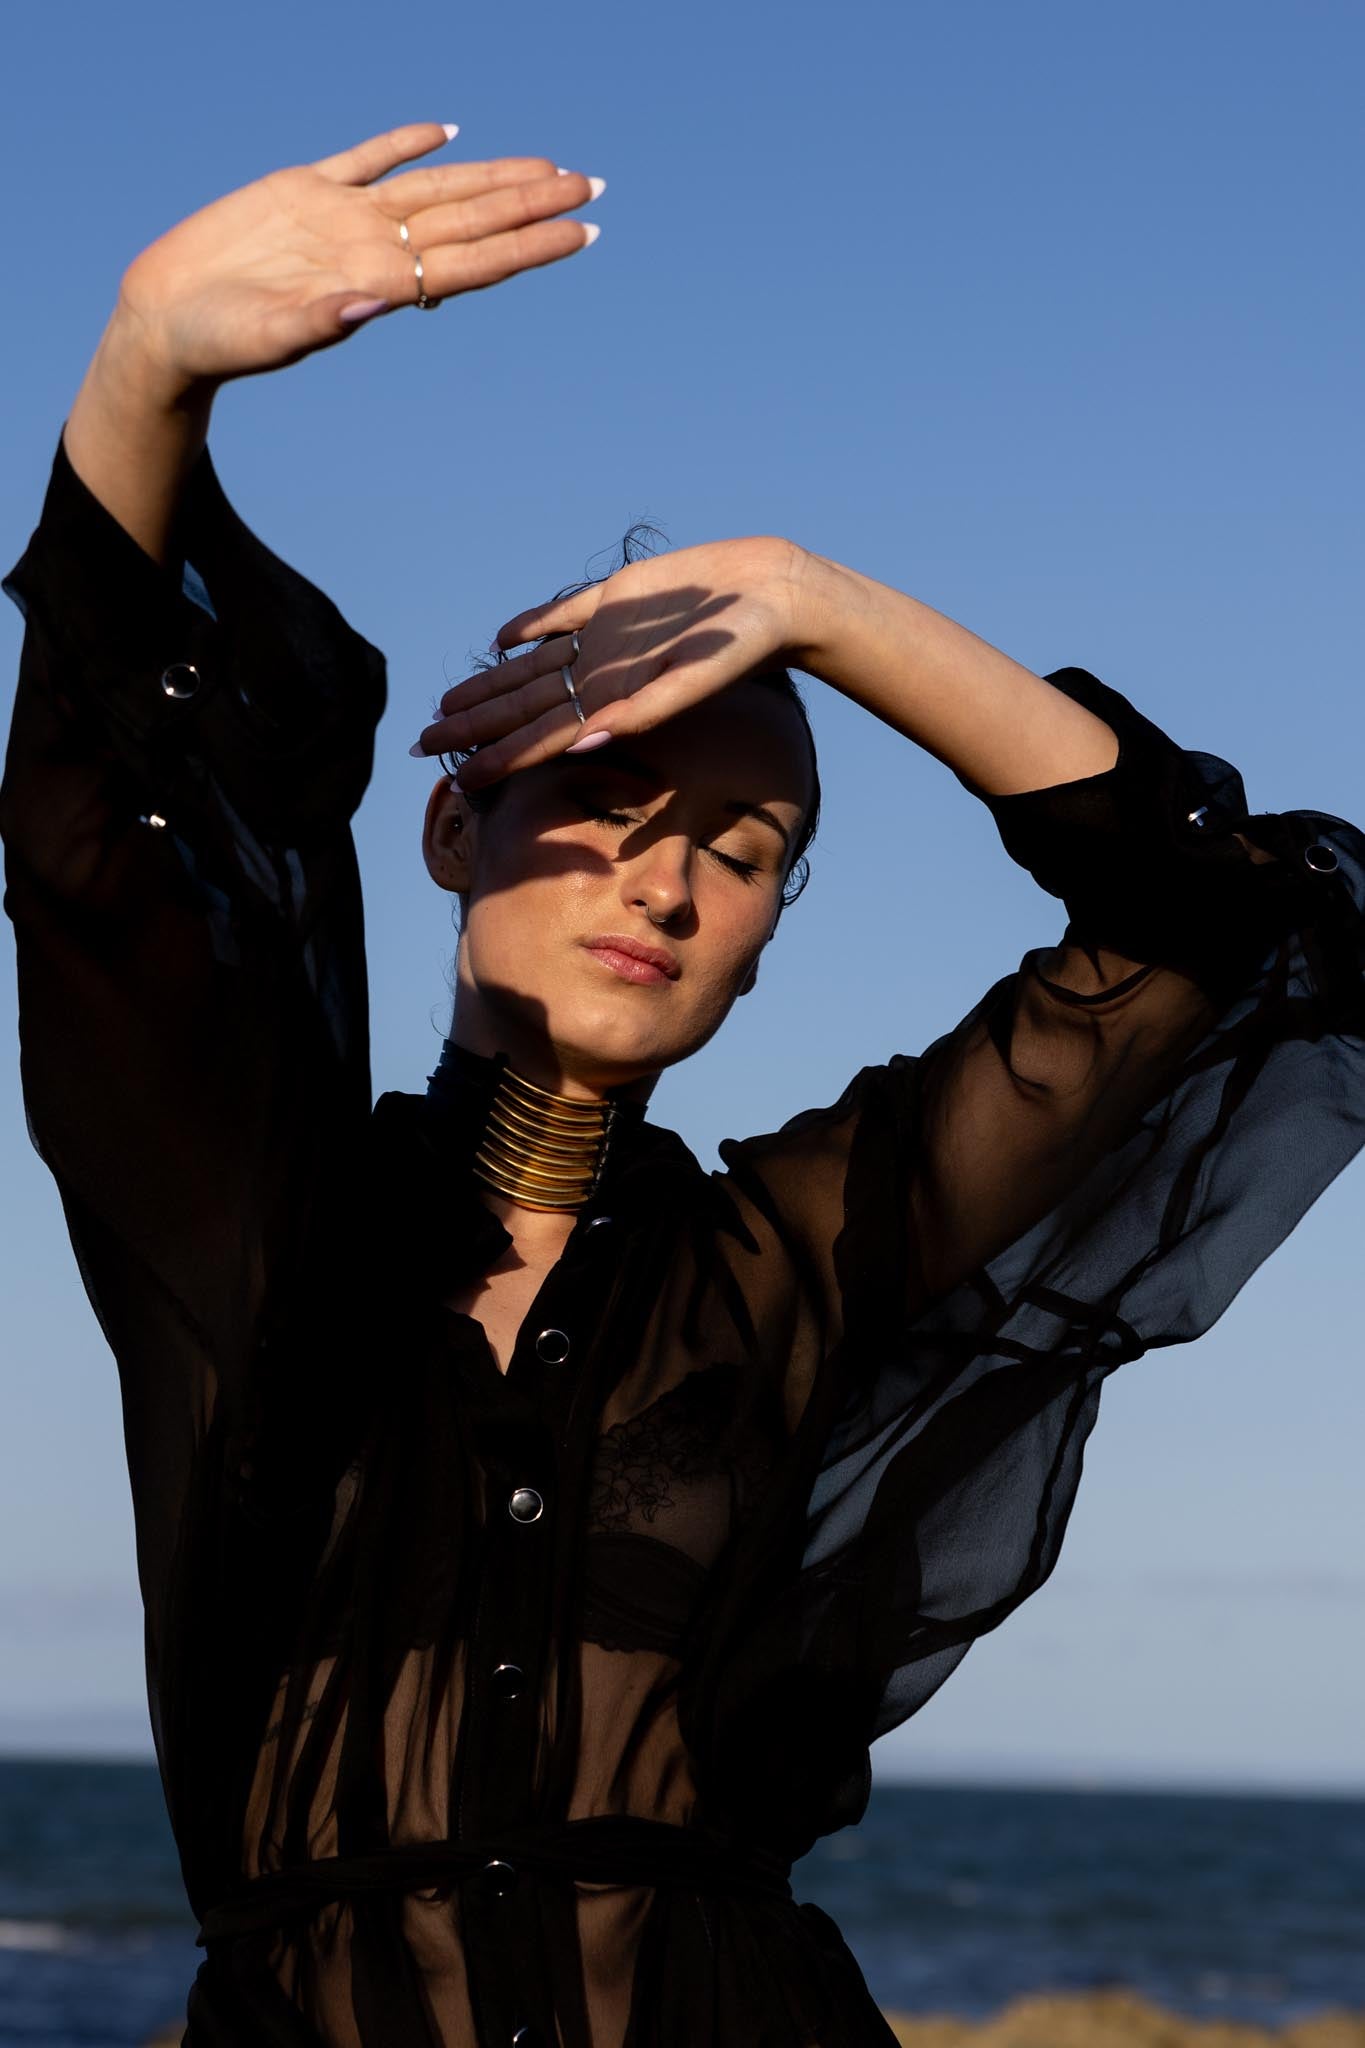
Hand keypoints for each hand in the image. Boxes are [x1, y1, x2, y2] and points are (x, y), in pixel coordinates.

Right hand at [109, 122, 602, 400]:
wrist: (169, 323)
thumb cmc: (220, 345)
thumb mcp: (272, 336)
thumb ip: (323, 321)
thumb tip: (374, 303)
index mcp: (379, 285)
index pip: (475, 262)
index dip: (530, 246)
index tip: (584, 234)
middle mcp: (375, 249)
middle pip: (472, 220)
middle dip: (533, 203)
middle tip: (594, 186)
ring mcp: (343, 217)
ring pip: (436, 187)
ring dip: (492, 177)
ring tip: (547, 166)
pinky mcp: (303, 189)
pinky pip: (368, 158)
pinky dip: (405, 142)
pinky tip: (447, 131)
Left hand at [413, 537, 802, 790]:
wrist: (776, 597)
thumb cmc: (744, 648)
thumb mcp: (692, 682)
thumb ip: (640, 711)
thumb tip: (582, 742)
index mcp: (612, 702)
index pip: (540, 738)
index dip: (497, 758)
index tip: (454, 778)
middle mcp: (601, 676)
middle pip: (523, 707)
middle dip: (473, 727)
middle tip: (421, 745)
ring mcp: (606, 639)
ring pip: (532, 669)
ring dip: (490, 688)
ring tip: (447, 706)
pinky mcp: (617, 599)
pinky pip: (564, 616)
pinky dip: (531, 626)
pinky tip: (501, 639)